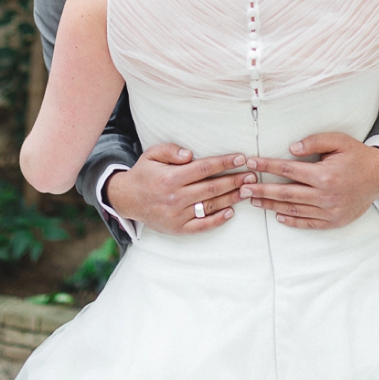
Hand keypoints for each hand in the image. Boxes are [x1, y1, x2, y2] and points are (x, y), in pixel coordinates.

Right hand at [105, 144, 254, 234]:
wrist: (126, 199)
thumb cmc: (144, 173)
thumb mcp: (152, 154)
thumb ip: (171, 151)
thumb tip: (191, 154)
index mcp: (171, 177)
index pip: (204, 168)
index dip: (224, 162)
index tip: (241, 158)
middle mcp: (175, 197)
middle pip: (212, 188)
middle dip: (234, 180)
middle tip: (252, 176)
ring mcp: (177, 215)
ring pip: (210, 206)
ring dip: (231, 198)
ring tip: (247, 191)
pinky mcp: (178, 229)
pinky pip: (202, 226)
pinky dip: (218, 220)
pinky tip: (231, 212)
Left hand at [239, 133, 378, 228]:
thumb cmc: (356, 155)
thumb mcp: (338, 140)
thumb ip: (314, 142)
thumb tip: (290, 149)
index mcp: (324, 174)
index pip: (288, 169)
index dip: (267, 165)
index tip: (251, 163)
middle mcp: (325, 195)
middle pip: (286, 193)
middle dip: (262, 190)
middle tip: (243, 188)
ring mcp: (329, 211)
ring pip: (293, 210)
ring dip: (271, 205)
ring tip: (254, 200)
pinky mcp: (334, 221)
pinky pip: (307, 223)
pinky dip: (291, 221)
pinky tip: (277, 215)